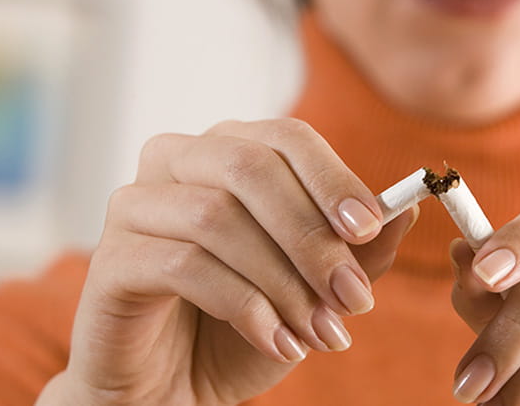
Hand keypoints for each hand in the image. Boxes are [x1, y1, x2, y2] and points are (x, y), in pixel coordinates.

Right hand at [36, 118, 417, 404]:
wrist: (173, 385)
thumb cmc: (242, 326)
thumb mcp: (313, 288)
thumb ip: (356, 251)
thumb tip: (408, 212)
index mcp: (225, 152)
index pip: (285, 137)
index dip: (332, 179)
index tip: (370, 229)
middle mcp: (175, 162)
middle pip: (250, 167)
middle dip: (312, 237)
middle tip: (354, 298)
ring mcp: (135, 206)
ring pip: (219, 218)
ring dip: (283, 282)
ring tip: (320, 334)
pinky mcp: (111, 259)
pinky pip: (184, 265)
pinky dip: (244, 307)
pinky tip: (276, 341)